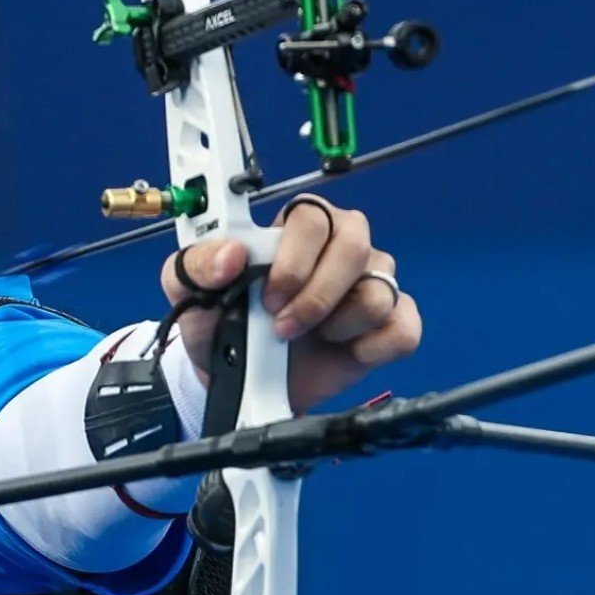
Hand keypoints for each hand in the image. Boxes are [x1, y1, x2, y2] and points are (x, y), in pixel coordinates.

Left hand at [163, 195, 420, 412]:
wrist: (237, 379)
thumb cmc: (221, 322)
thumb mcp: (190, 291)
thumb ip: (197, 265)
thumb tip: (231, 256)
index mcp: (297, 227)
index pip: (313, 216)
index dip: (295, 258)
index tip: (269, 297)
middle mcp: (342, 247)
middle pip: (356, 245)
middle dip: (318, 295)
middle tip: (285, 327)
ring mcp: (372, 284)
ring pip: (379, 292)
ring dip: (339, 326)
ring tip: (310, 338)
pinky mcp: (391, 325)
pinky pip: (404, 329)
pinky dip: (373, 347)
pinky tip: (345, 352)